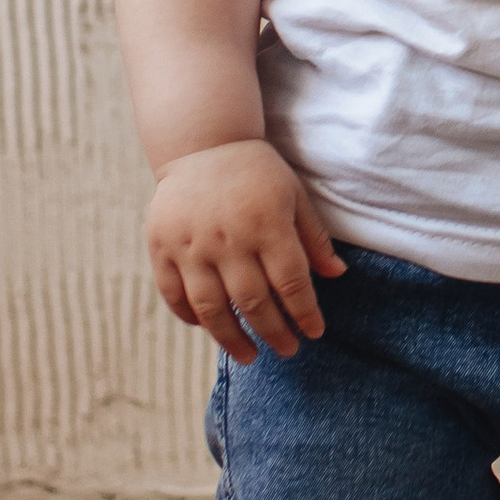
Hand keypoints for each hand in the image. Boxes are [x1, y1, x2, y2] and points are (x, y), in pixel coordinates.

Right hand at [146, 140, 344, 362]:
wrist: (202, 143)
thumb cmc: (257, 172)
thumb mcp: (294, 195)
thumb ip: (314, 237)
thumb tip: (337, 275)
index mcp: (267, 224)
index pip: (291, 282)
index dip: (304, 313)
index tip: (313, 333)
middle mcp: (228, 239)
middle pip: (253, 302)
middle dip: (274, 333)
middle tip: (287, 351)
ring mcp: (191, 246)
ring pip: (211, 308)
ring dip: (231, 339)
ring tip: (248, 356)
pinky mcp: (162, 247)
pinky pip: (174, 294)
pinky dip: (190, 317)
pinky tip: (208, 327)